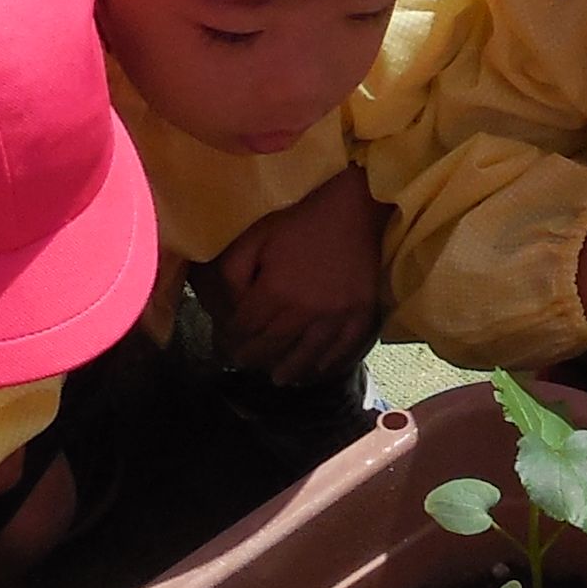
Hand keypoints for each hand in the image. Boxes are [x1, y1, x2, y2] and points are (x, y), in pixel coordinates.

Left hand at [208, 166, 384, 384]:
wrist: (353, 210)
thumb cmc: (299, 222)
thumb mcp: (255, 238)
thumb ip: (233, 273)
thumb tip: (227, 310)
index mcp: (274, 292)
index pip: (244, 331)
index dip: (231, 342)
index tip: (226, 346)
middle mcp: (304, 312)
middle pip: (271, 349)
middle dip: (253, 359)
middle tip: (246, 363)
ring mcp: (335, 318)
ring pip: (305, 359)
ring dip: (287, 371)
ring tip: (277, 377)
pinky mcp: (360, 317)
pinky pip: (341, 353)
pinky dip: (324, 367)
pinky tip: (313, 371)